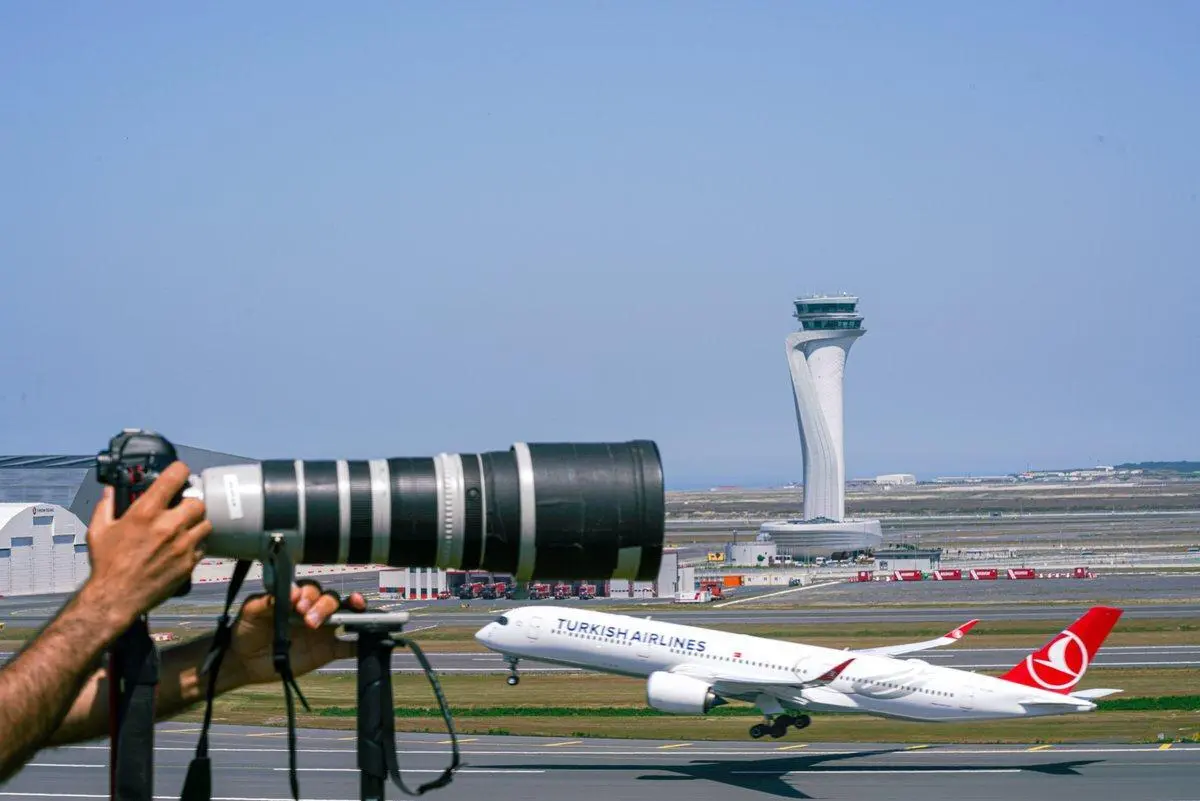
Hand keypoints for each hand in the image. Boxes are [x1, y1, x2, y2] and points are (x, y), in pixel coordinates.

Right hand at [80, 462, 210, 628]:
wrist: (116, 597)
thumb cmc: (107, 564)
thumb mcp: (98, 530)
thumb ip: (106, 506)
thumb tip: (110, 491)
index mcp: (146, 512)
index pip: (174, 477)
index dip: (180, 471)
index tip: (180, 473)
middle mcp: (168, 526)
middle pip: (198, 501)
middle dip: (191, 502)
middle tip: (182, 508)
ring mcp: (182, 545)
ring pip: (206, 523)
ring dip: (197, 523)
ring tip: (185, 528)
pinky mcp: (189, 562)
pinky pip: (204, 546)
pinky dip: (197, 544)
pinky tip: (184, 546)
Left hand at [223, 581, 367, 687]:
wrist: (245, 660)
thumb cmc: (248, 630)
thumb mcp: (250, 612)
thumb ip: (265, 601)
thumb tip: (287, 592)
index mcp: (297, 598)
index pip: (310, 589)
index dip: (308, 593)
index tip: (297, 602)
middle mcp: (313, 610)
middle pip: (330, 599)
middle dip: (324, 606)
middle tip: (309, 621)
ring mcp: (323, 630)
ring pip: (345, 615)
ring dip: (352, 611)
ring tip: (355, 610)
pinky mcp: (328, 651)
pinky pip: (349, 646)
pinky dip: (361, 643)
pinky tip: (369, 640)